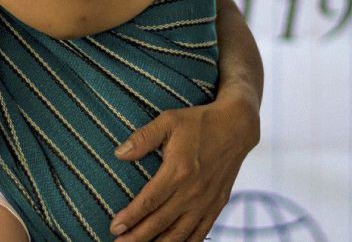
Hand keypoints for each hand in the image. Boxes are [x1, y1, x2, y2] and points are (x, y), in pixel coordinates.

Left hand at [110, 97, 259, 240]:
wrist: (237, 127)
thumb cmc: (200, 122)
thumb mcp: (169, 121)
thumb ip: (143, 138)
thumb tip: (119, 153)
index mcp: (178, 171)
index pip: (149, 202)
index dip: (130, 217)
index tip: (114, 227)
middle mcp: (192, 191)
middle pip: (160, 222)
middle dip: (137, 237)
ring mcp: (206, 201)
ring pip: (179, 233)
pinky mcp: (217, 205)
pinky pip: (200, 232)